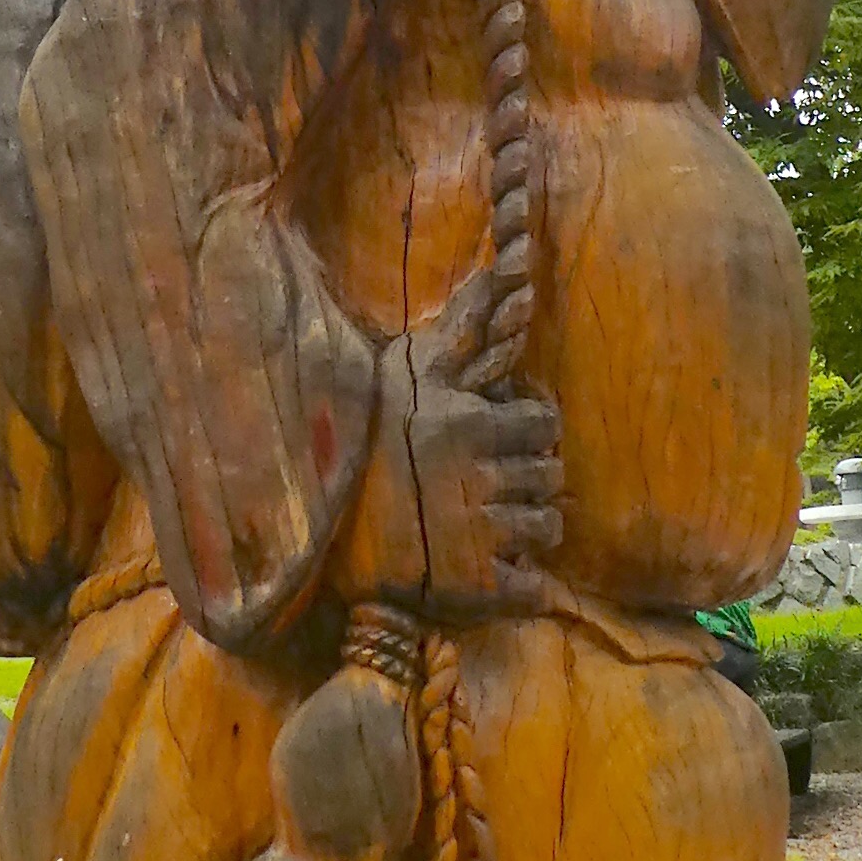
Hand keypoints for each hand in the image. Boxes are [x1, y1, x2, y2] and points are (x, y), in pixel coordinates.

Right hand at [343, 267, 562, 614]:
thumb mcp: (400, 373)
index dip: (530, 432)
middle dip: (530, 478)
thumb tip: (498, 271)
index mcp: (467, 426)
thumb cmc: (361, 438)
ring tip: (495, 524)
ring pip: (548, 527)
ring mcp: (479, 535)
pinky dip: (524, 581)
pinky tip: (493, 567)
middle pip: (551, 476)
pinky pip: (534, 586)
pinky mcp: (475, 588)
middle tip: (494, 485)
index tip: (505, 440)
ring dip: (529, 527)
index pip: (544, 424)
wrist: (310, 528)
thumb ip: (457, 330)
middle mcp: (479, 478)